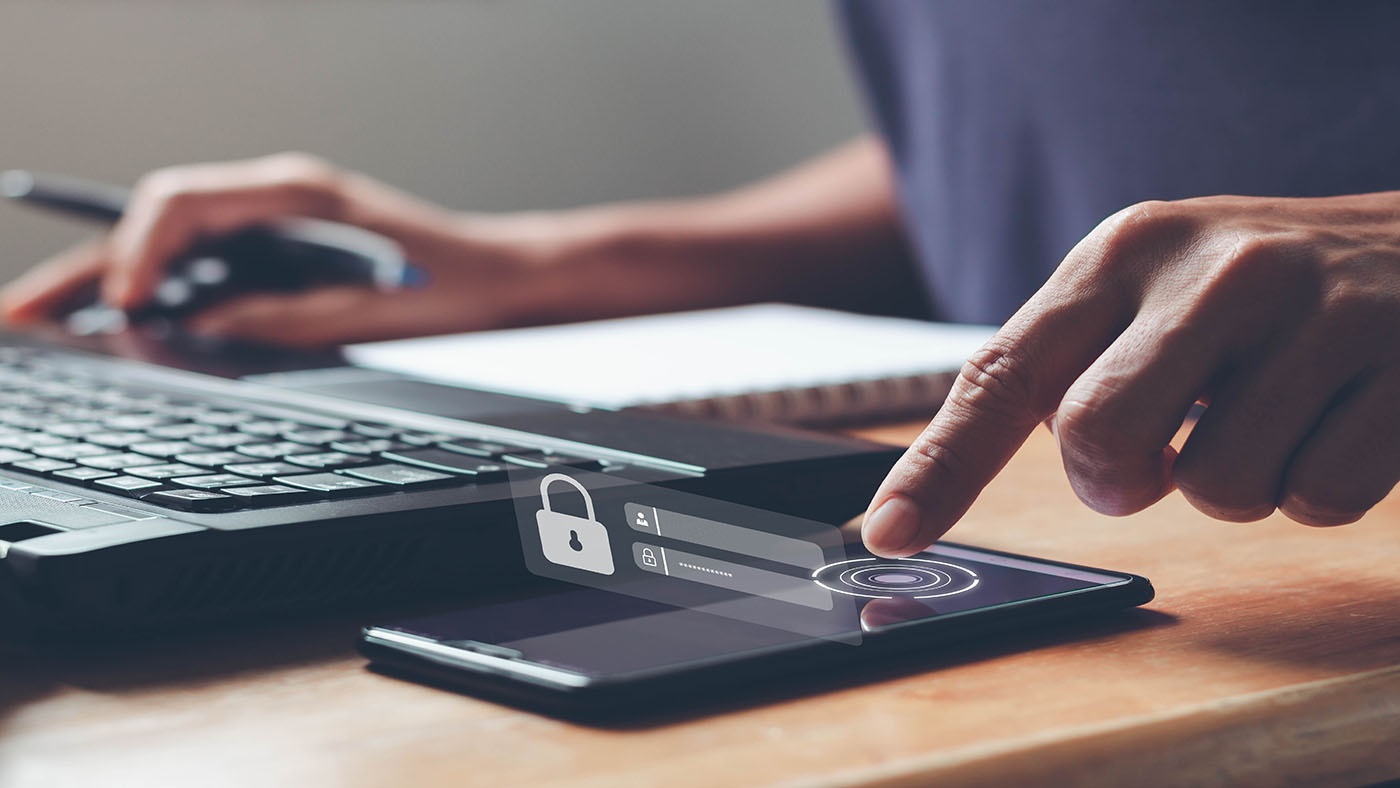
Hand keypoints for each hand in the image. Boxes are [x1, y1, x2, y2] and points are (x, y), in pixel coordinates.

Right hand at [0, 153, 560, 346]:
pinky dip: (159, 292)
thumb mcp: (354, 310)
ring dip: (110, 280)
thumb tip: (186, 331)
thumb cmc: (446, 282)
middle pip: (155, 221)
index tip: (119, 304)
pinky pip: (202, 265)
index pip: (179, 201)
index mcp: (289, 192)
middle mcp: (272, 197)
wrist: (499, 281)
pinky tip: (122, 323)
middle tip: (20, 315)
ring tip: (46, 321)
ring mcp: (273, 223)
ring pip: (170, 245)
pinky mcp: (281, 252)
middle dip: (87, 267)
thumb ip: (268, 318)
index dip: (137, 252)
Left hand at [863, 194, 1399, 555]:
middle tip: (1162, 456)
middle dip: (1119, 481)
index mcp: (1125, 250)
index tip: (886, 533)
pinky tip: (1338, 417)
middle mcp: (1212, 267)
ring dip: (1236, 486)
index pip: (1004, 372)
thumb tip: (956, 481)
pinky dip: (1318, 485)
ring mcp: (1318, 309)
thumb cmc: (1263, 289)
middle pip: (1097, 441)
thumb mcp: (1154, 291)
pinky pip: (1319, 498)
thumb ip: (1072, 367)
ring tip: (1272, 414)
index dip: (939, 466)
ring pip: (1217, 491)